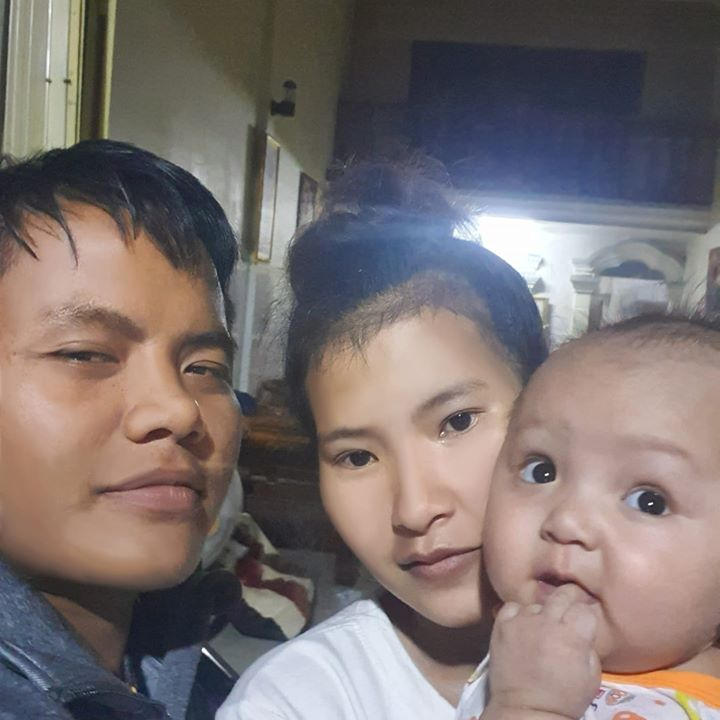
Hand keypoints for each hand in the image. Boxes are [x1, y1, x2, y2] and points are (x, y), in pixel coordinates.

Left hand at [487, 585, 600, 719]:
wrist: (526, 710)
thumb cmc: (564, 698)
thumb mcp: (592, 675)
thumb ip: (588, 645)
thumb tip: (582, 627)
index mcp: (573, 635)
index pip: (584, 608)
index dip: (586, 615)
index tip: (584, 622)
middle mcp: (547, 621)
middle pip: (563, 595)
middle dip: (570, 601)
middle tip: (568, 613)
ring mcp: (522, 621)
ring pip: (537, 603)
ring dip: (542, 613)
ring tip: (541, 629)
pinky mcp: (502, 624)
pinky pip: (512, 607)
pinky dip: (519, 614)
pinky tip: (522, 627)